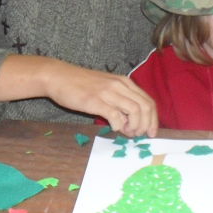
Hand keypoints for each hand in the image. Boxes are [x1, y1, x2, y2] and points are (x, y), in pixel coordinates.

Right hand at [44, 65, 158, 137]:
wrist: (58, 76)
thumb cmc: (81, 84)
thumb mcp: (106, 87)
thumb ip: (119, 101)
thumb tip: (130, 121)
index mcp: (124, 82)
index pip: (148, 101)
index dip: (153, 119)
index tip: (150, 132)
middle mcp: (120, 85)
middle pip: (146, 107)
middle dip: (147, 125)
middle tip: (139, 135)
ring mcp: (108, 92)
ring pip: (135, 111)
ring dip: (134, 126)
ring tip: (126, 133)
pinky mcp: (95, 101)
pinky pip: (115, 115)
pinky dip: (118, 125)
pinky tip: (113, 128)